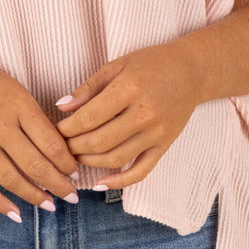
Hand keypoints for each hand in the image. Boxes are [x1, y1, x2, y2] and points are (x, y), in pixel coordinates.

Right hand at [0, 54, 80, 220]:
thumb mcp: (15, 91)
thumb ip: (34, 118)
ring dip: (34, 196)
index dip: (67, 163)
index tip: (75, 173)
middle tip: (72, 196)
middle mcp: (0, 125)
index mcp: (19, 105)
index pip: (51, 143)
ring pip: (12, 179)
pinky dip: (0, 203)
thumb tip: (58, 150)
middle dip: (58, 184)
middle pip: (36, 164)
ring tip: (50, 205)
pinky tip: (16, 214)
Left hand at [54, 42, 201, 188]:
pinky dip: (119, 182)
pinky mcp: (164, 146)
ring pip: (115, 159)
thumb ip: (89, 87)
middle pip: (99, 141)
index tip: (56, 129)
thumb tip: (61, 107)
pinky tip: (100, 184)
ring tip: (75, 156)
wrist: (192, 71)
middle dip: (73, 147)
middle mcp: (144, 114)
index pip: (89, 117)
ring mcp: (156, 133)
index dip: (67, 128)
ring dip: (89, 162)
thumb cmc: (152, 63)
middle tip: (61, 145)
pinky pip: (140, 171)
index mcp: (129, 89)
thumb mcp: (117, 65)